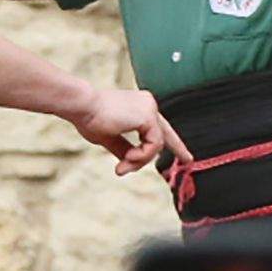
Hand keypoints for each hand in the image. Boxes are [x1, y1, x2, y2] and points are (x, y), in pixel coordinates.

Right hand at [72, 85, 188, 172]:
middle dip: (177, 148)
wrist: (82, 106)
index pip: (158, 126)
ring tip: (123, 166)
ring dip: (140, 160)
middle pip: (163, 134)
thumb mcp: (109, 138)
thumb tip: (132, 162)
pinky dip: (142, 155)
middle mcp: (148, 104)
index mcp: (138, 106)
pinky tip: (128, 157)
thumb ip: (124, 149)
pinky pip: (154, 145)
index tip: (184, 154)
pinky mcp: (149, 116)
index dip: (172, 141)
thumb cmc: (89, 118)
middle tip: (189, 160)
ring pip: (157, 145)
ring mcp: (150, 108)